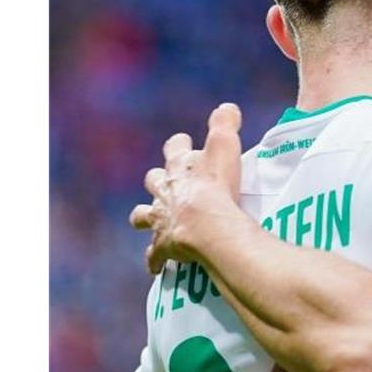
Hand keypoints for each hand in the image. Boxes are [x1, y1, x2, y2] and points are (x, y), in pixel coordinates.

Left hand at [130, 103, 244, 272]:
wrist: (206, 226)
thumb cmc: (217, 187)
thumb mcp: (224, 148)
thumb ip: (225, 125)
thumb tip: (227, 106)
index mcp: (178, 169)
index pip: (174, 150)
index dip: (178, 145)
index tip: (181, 141)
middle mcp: (164, 193)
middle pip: (153, 181)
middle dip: (157, 180)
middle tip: (164, 181)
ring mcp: (161, 221)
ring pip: (144, 216)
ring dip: (147, 217)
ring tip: (151, 221)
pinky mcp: (163, 247)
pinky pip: (155, 255)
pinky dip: (156, 259)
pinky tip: (156, 265)